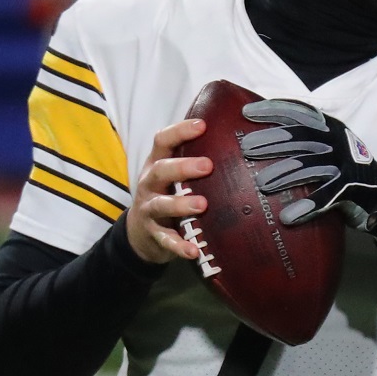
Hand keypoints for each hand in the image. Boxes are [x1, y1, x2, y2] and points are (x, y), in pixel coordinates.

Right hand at [125, 118, 212, 263]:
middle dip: (182, 167)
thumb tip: (236, 140)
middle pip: (161, 170)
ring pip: (162, 205)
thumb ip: (194, 158)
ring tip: (202, 205)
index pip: (163, 141)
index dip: (180, 131)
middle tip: (207, 165)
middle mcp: (150, 183)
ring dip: (181, 204)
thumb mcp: (173, 174)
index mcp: (157, 164)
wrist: (140, 232)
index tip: (202, 125)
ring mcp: (150, 209)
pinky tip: (194, 250)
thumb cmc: (168, 193)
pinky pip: (166, 240)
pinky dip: (180, 246)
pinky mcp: (154, 234)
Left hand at [239, 100, 376, 228]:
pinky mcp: (351, 188)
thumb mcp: (327, 146)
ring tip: (260, 183)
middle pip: (300, 137)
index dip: (273, 110)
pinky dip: (306, 207)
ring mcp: (345, 164)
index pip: (300, 112)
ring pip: (309, 165)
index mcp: (330, 127)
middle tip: (246, 148)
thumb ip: (303, 141)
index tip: (247, 113)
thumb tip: (260, 140)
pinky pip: (326, 197)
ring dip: (283, 174)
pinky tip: (287, 217)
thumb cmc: (344, 170)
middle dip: (271, 140)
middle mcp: (338, 141)